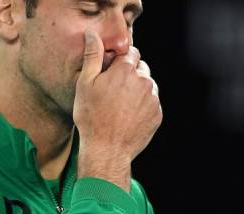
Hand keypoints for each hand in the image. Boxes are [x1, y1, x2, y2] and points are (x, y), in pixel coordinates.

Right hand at [73, 29, 161, 191]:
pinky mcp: (158, 113)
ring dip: (138, 89)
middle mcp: (144, 81)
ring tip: (121, 105)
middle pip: (141, 68)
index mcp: (126, 70)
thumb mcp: (85, 84)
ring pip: (148, 85)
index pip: (131, 52)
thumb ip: (92, 56)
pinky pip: (152, 102)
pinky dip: (144, 105)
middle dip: (130, 74)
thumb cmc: (92, 117)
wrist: (107, 149)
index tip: (112, 70)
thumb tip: (92, 34)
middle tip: (115, 90)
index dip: (120, 60)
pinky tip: (129, 115)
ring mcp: (153, 98)